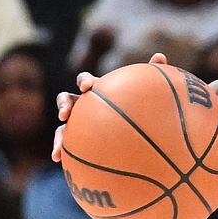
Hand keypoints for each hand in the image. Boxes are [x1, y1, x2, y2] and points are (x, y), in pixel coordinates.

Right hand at [54, 52, 168, 160]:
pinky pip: (69, 149)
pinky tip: (60, 162)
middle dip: (63, 105)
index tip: (88, 87)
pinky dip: (62, 154)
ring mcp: (79, 126)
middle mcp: (84, 107)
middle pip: (67, 100)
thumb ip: (153, 76)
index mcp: (97, 92)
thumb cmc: (142, 110)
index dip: (84, 82)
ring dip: (58, 137)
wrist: (139, 136)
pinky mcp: (79, 144)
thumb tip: (160, 56)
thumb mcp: (149, 95)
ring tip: (57, 150)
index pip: (85, 81)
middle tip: (66, 114)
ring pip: (62, 128)